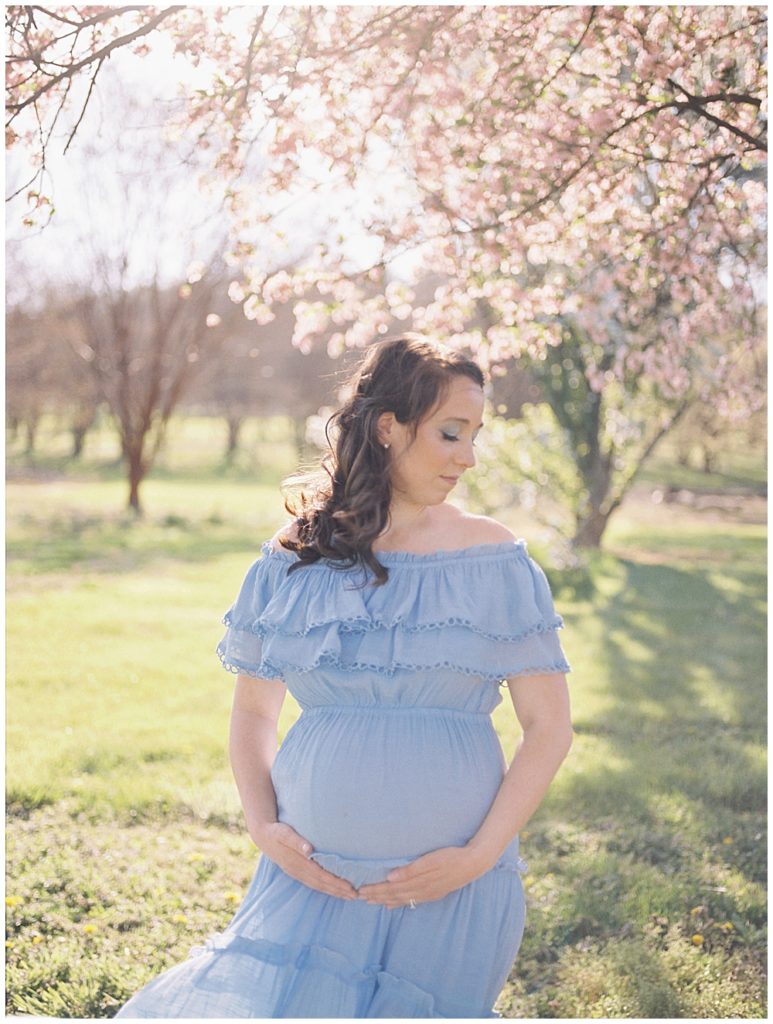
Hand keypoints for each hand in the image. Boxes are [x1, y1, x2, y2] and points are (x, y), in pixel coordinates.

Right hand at [254, 822, 358, 900]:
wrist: (262, 835)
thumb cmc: (276, 831)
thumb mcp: (284, 833)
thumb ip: (297, 841)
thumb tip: (309, 850)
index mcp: (298, 863)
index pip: (322, 876)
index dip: (336, 883)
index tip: (351, 888)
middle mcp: (298, 871)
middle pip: (322, 884)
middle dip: (339, 891)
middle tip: (356, 896)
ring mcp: (296, 873)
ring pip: (317, 886)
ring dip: (333, 891)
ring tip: (348, 896)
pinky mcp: (295, 872)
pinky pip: (312, 883)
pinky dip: (324, 887)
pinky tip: (332, 889)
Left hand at [357, 845, 493, 908]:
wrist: (473, 863)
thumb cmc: (451, 857)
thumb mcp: (431, 860)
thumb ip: (410, 870)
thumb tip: (390, 877)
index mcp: (418, 882)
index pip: (391, 888)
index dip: (375, 890)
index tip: (361, 891)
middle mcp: (421, 891)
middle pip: (394, 895)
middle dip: (376, 896)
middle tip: (360, 898)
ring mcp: (427, 894)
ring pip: (401, 899)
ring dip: (385, 900)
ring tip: (372, 902)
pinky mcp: (433, 893)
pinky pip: (411, 901)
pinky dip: (399, 903)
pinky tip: (392, 905)